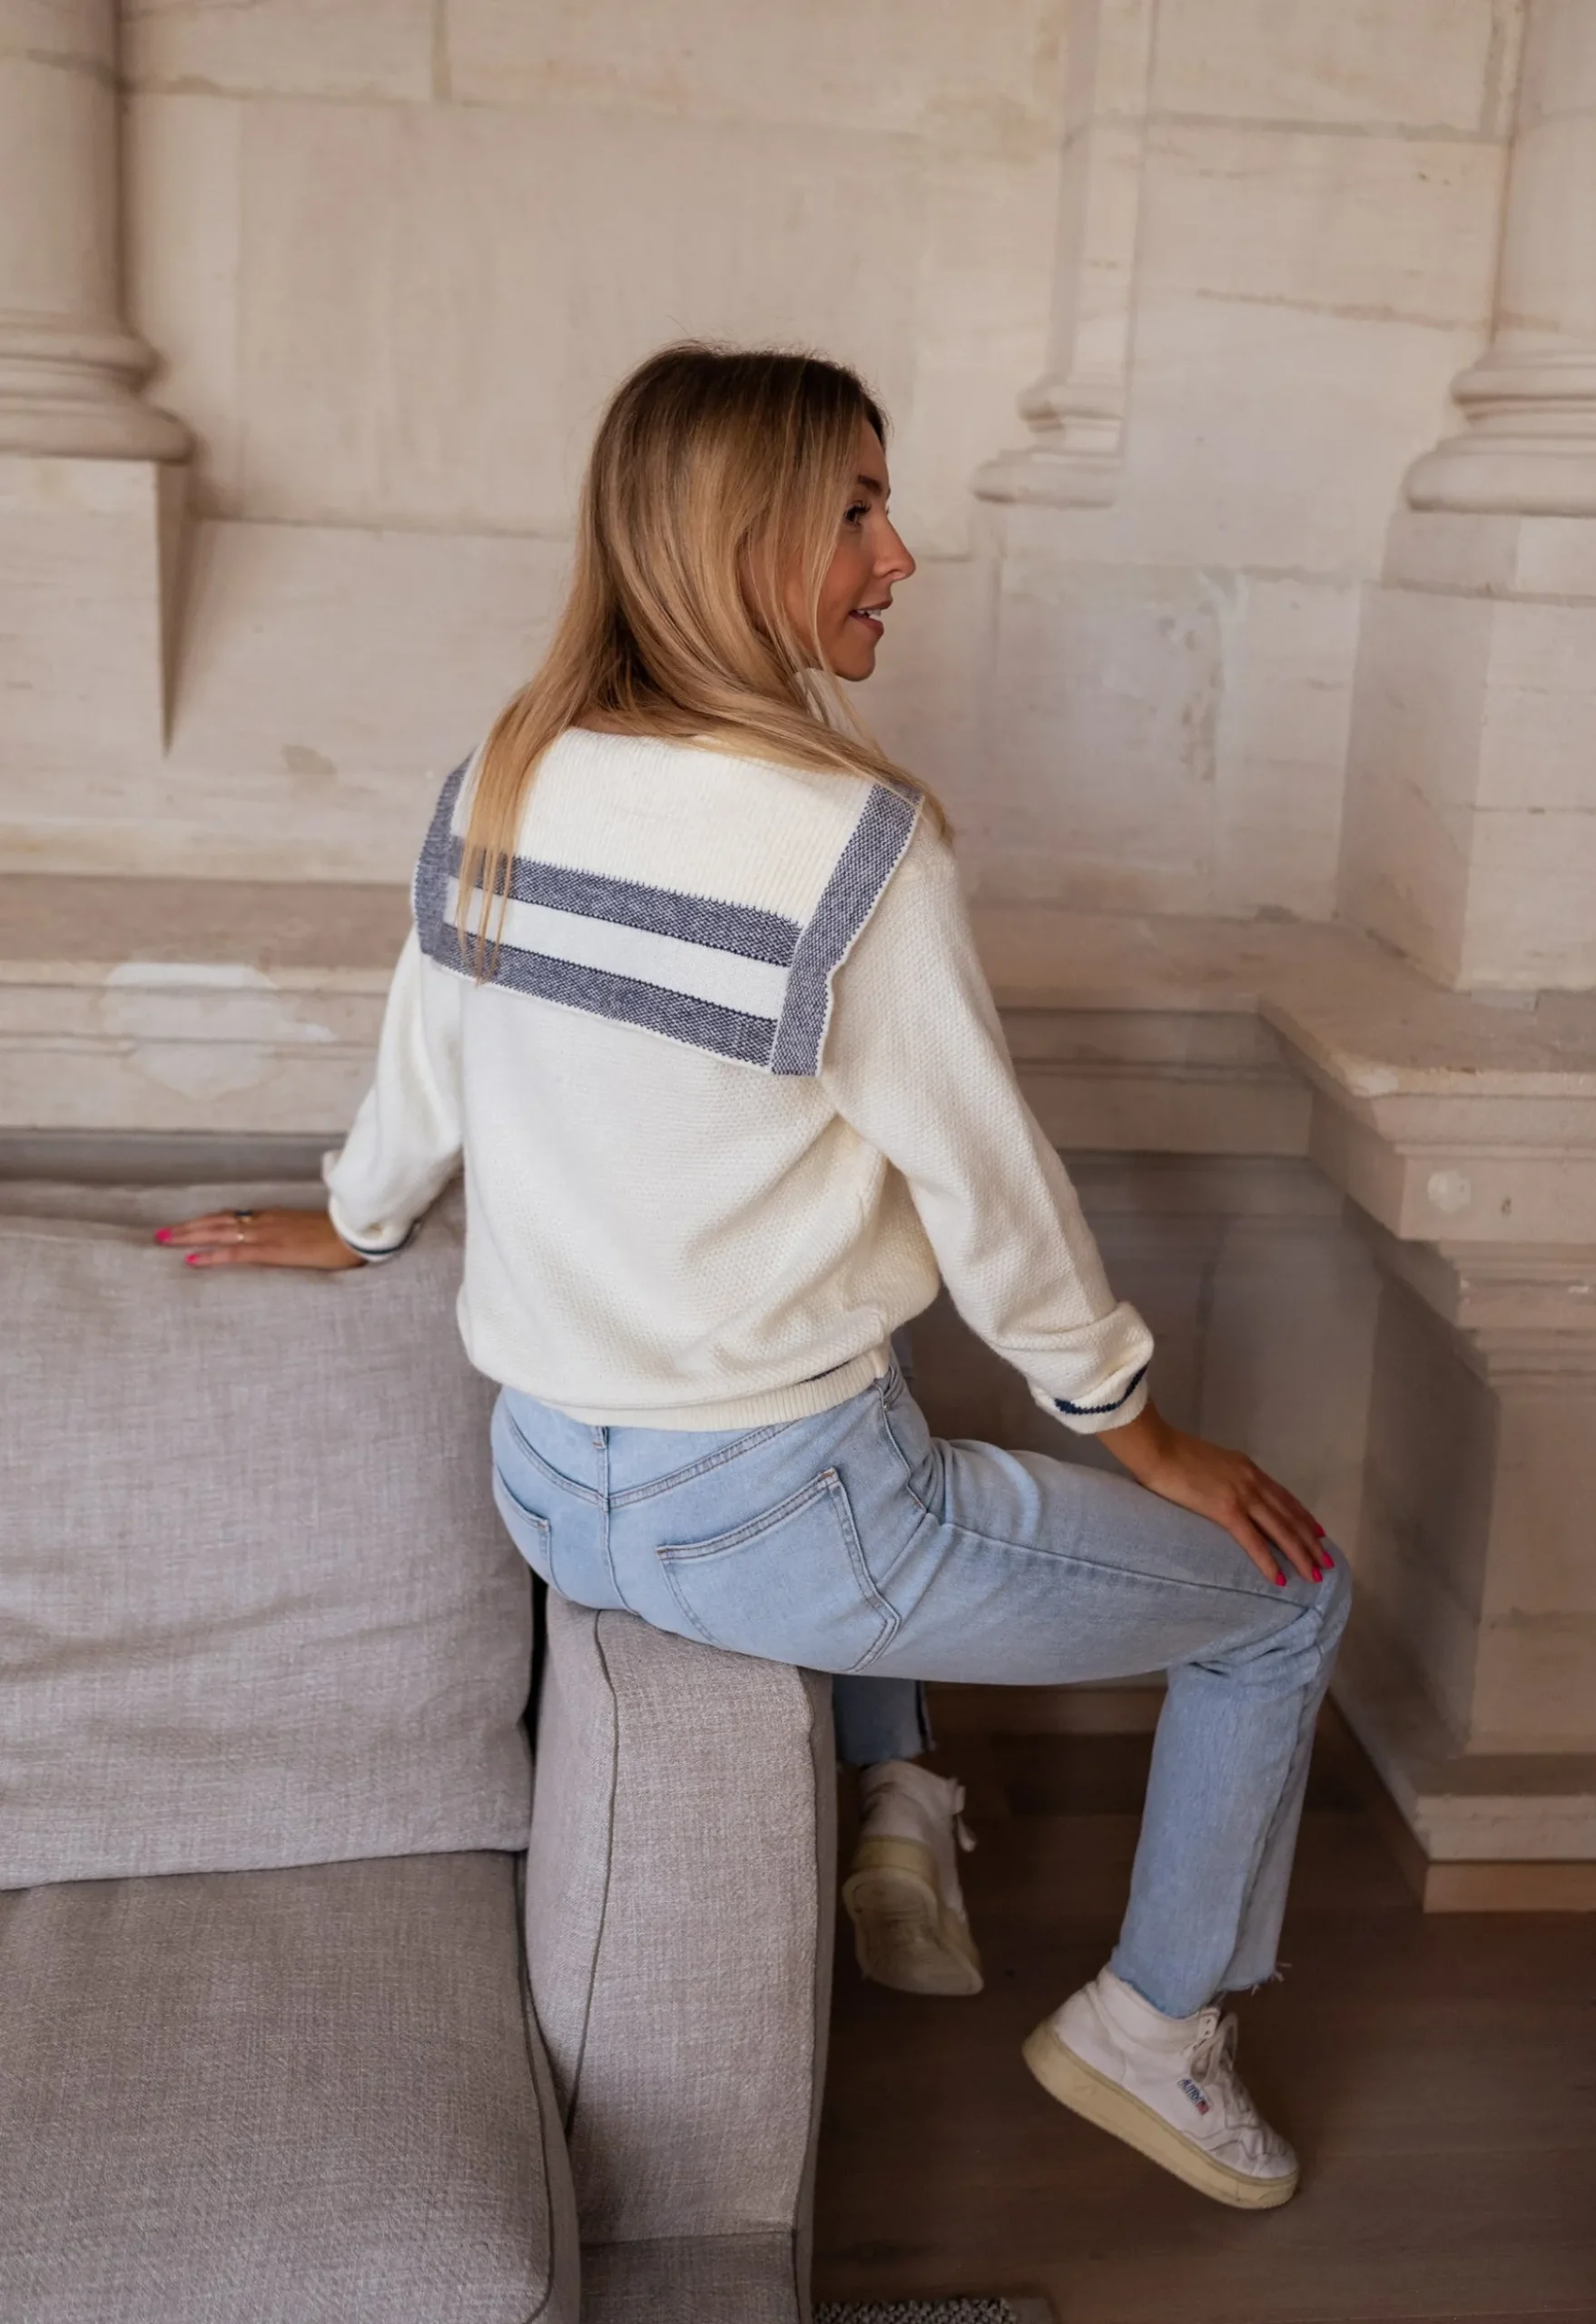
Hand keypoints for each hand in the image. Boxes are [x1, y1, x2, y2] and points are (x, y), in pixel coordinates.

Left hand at [154, 1207, 365, 1270]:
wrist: (357, 1234)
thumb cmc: (339, 1236)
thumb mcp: (310, 1232)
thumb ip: (290, 1234)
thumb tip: (281, 1244)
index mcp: (273, 1217)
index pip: (230, 1217)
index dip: (205, 1221)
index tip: (184, 1227)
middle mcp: (264, 1221)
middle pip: (217, 1221)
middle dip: (186, 1228)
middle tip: (159, 1235)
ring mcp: (267, 1234)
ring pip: (218, 1232)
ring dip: (189, 1236)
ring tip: (164, 1241)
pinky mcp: (273, 1250)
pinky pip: (235, 1251)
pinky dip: (211, 1254)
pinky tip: (192, 1260)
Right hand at [1098, 1399, 1328, 1587]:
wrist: (1156, 1448)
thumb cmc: (1172, 1454)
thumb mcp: (1209, 1462)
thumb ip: (1223, 1477)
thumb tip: (1223, 1493)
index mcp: (1247, 1468)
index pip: (1284, 1496)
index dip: (1303, 1516)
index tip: (1318, 1533)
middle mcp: (1252, 1481)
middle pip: (1289, 1515)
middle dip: (1310, 1540)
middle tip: (1326, 1561)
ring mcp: (1242, 1495)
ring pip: (1281, 1529)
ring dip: (1300, 1553)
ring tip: (1314, 1573)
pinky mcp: (1226, 1509)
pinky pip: (1254, 1541)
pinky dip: (1269, 1561)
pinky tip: (1279, 1578)